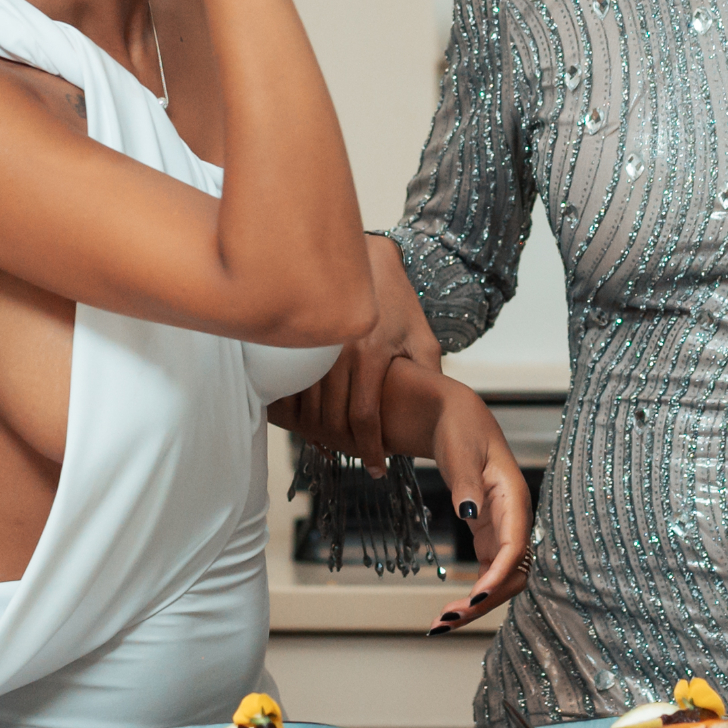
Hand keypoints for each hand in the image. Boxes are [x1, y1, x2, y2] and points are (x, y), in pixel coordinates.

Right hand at [267, 238, 442, 470]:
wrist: (368, 259)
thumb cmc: (399, 302)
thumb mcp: (423, 339)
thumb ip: (427, 375)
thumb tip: (431, 414)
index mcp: (372, 353)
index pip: (363, 415)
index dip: (368, 447)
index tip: (376, 468)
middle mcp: (340, 350)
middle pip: (332, 416)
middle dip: (344, 444)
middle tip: (355, 459)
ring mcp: (317, 344)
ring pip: (310, 404)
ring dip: (321, 431)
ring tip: (336, 445)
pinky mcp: (302, 340)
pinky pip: (296, 386)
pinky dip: (303, 410)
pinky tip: (314, 423)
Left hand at [426, 381, 532, 631]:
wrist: (458, 416)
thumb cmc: (461, 428)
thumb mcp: (461, 450)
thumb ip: (466, 482)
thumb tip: (468, 512)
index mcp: (514, 498)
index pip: (515, 546)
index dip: (500, 573)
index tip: (477, 595)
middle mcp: (515, 519)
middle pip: (512, 573)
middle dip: (484, 600)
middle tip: (447, 620)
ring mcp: (503, 529)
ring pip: (501, 578)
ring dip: (477, 604)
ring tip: (442, 623)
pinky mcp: (490, 535)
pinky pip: (488, 572)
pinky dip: (472, 593)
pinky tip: (450, 610)